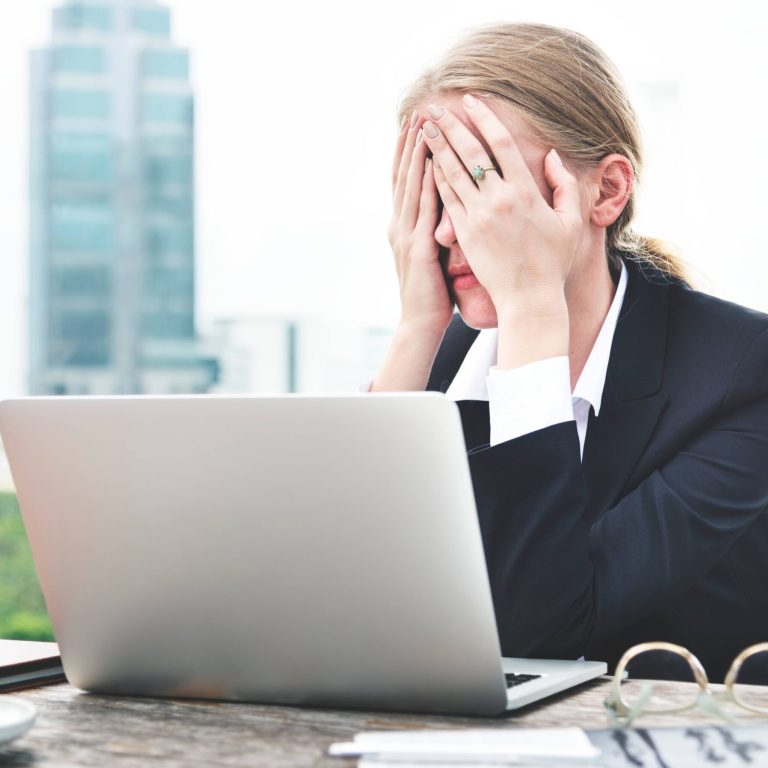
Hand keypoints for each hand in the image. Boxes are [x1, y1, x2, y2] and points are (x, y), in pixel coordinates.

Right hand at [388, 111, 452, 333]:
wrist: (420, 323)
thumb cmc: (432, 292)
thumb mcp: (431, 255)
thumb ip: (435, 229)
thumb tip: (446, 210)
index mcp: (404, 226)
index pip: (406, 182)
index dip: (409, 153)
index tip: (417, 125)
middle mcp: (400, 225)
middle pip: (404, 176)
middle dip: (410, 144)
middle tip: (417, 112)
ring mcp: (406, 236)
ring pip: (411, 186)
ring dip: (417, 154)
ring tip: (423, 125)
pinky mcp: (418, 249)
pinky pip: (425, 209)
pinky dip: (428, 183)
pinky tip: (434, 162)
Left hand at [422, 96, 582, 320]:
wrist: (528, 298)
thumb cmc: (552, 261)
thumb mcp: (570, 220)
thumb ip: (564, 184)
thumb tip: (551, 155)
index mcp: (525, 191)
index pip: (501, 143)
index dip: (484, 118)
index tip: (470, 101)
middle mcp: (499, 200)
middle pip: (470, 152)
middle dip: (451, 126)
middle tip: (435, 108)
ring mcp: (478, 217)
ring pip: (453, 173)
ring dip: (437, 148)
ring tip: (424, 128)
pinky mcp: (464, 234)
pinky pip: (447, 199)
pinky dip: (436, 178)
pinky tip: (427, 163)